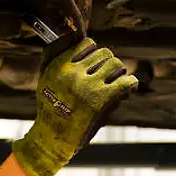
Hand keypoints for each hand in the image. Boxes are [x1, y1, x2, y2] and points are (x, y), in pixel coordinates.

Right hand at [12, 38, 137, 175]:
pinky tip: (127, 90)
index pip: (87, 44)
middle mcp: (73, 73)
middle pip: (105, 53)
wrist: (52, 139)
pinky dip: (131, 84)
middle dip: (109, 63)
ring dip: (119, 73)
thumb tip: (69, 36)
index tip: (96, 63)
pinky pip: (126, 82)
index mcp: (59, 66)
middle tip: (109, 76)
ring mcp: (88, 87)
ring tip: (116, 84)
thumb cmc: (50, 110)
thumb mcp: (44, 79)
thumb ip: (52, 56)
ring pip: (116, 65)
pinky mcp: (100, 101)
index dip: (95, 52)